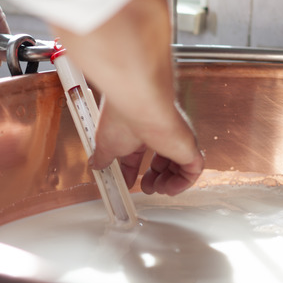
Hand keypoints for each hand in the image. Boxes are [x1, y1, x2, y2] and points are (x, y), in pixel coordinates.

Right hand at [52, 0, 203, 195]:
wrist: (137, 94)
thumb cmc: (118, 106)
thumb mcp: (101, 134)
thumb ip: (95, 145)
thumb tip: (89, 159)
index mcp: (137, 121)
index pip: (141, 146)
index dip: (136, 164)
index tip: (129, 177)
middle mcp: (157, 127)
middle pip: (161, 155)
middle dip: (153, 174)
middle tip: (145, 186)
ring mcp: (174, 135)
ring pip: (178, 163)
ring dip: (167, 181)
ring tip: (155, 188)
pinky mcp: (187, 144)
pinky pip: (193, 169)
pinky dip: (182, 184)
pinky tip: (168, 187)